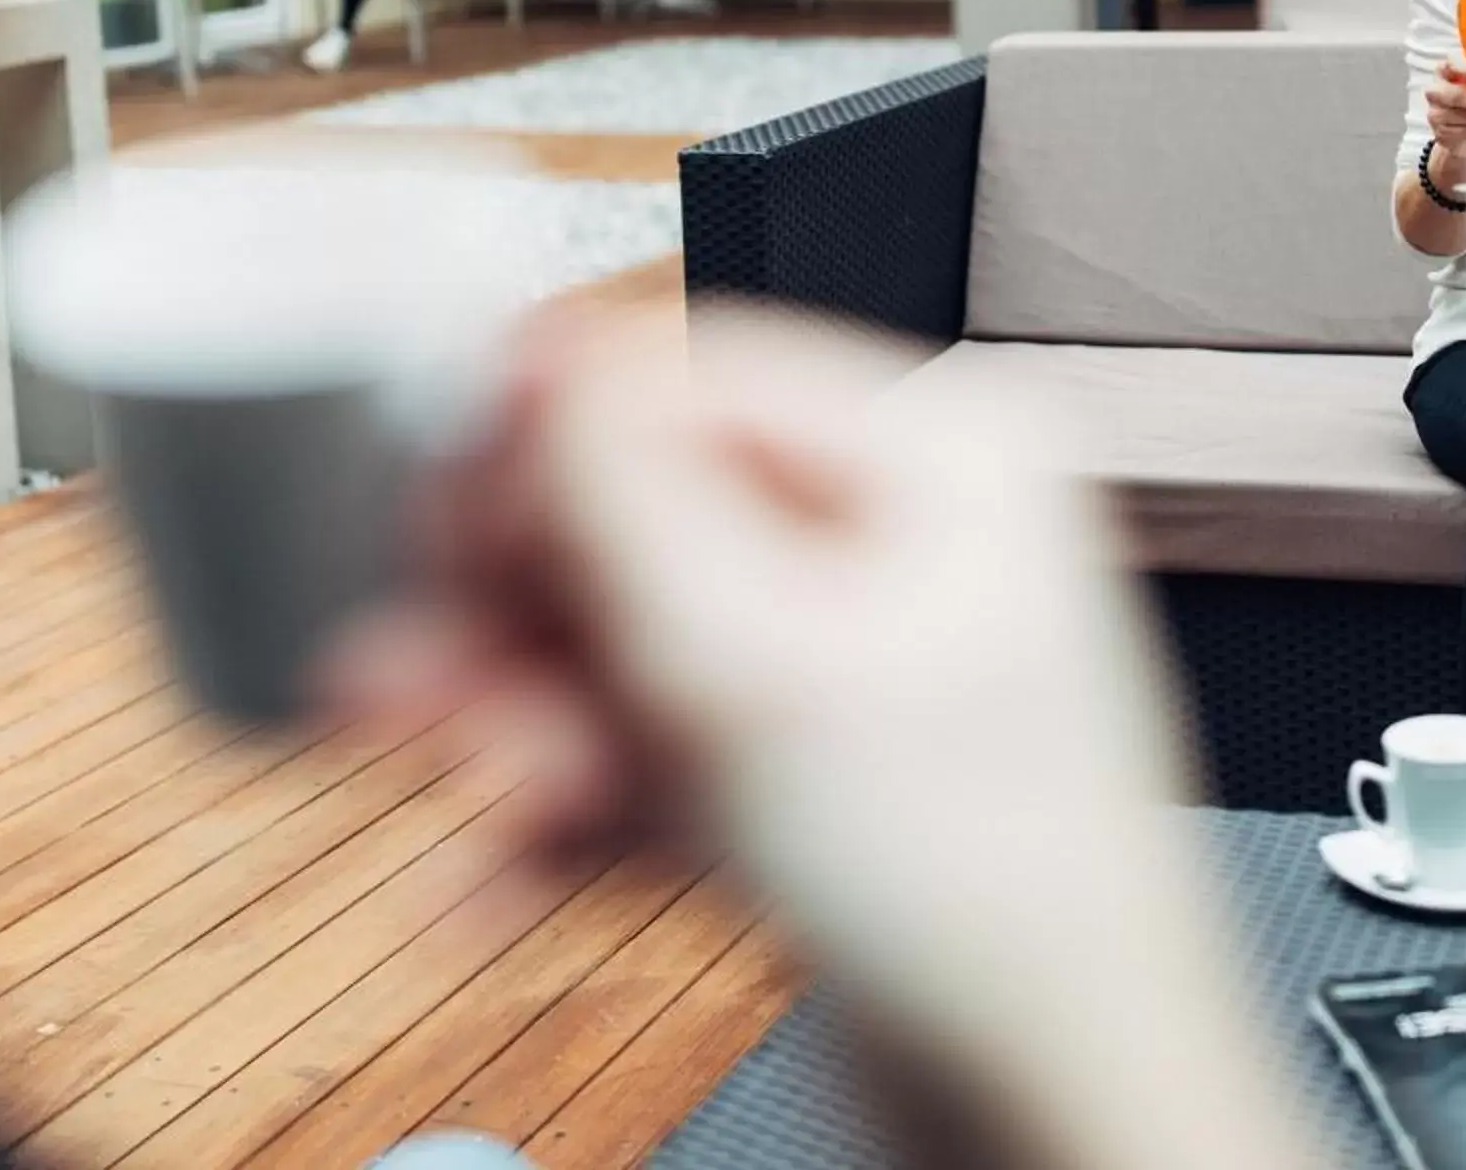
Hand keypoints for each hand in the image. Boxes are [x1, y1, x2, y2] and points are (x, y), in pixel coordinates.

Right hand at [332, 308, 1313, 1169]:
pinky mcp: (819, 786)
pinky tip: (489, 887)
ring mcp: (863, 670)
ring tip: (459, 805)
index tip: (429, 521)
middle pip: (643, 522)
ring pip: (634, 651)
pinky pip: (660, 758)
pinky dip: (571, 818)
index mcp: (942, 460)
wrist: (1057, 1119)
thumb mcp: (762, 664)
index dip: (539, 449)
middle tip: (407, 689)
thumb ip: (624, 499)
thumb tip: (534, 371)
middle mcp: (910, 544)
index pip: (689, 379)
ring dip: (521, 730)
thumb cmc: (986, 906)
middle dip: (514, 620)